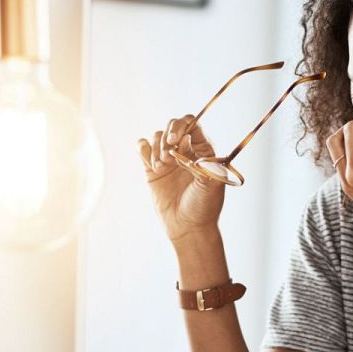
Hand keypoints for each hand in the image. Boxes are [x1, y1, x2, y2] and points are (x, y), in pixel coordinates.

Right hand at [137, 115, 225, 242]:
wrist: (187, 227)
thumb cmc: (204, 206)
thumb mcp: (210, 183)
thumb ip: (200, 160)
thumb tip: (185, 139)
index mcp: (203, 150)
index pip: (192, 124)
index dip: (182, 126)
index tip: (175, 140)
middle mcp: (185, 150)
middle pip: (172, 126)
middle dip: (166, 137)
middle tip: (167, 158)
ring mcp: (168, 159)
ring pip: (156, 136)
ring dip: (156, 148)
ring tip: (161, 167)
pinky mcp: (152, 169)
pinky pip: (143, 148)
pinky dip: (142, 149)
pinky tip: (150, 164)